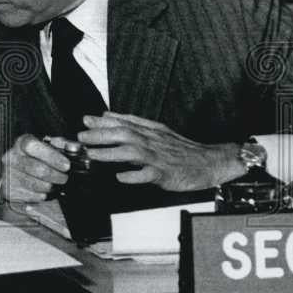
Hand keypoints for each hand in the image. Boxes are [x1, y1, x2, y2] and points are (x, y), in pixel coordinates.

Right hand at [0, 133, 69, 202]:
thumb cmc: (40, 158)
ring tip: (55, 185)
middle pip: (37, 169)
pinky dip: (43, 196)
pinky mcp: (9, 191)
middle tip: (65, 178)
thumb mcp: (51, 146)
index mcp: (22, 142)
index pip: (32, 146)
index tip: (66, 165)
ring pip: (36, 185)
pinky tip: (46, 192)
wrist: (22, 174)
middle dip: (56, 176)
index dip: (51, 156)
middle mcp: (11, 157)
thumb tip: (74, 148)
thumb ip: (63, 145)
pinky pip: (32, 197)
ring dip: (51, 187)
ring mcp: (8, 175)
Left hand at [78, 112, 242, 191]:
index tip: (85, 120)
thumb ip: (132, 123)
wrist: (211, 161)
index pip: (124, 123)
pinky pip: (149, 174)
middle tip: (81, 136)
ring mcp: (159, 157)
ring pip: (132, 152)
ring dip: (111, 153)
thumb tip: (107, 116)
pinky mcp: (166, 174)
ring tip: (93, 155)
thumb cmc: (182, 149)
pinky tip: (120, 177)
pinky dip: (134, 175)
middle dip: (101, 135)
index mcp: (151, 131)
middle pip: (125, 134)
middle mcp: (153, 141)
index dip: (103, 122)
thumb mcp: (158, 131)